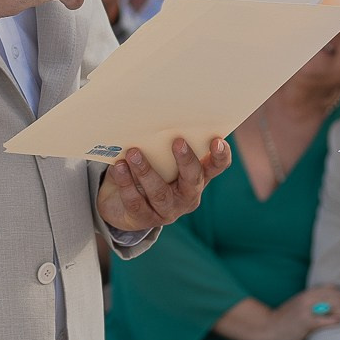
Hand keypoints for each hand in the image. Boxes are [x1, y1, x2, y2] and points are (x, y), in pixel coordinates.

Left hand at [96, 136, 230, 233]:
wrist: (119, 204)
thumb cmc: (147, 171)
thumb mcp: (159, 159)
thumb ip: (162, 146)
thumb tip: (152, 121)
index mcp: (197, 178)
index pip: (216, 167)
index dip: (220, 156)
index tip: (217, 141)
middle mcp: (187, 196)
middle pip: (192, 180)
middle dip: (186, 161)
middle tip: (177, 141)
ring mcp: (167, 211)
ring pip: (159, 193)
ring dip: (146, 171)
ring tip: (134, 153)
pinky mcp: (144, 218)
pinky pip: (135, 201)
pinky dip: (126, 183)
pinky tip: (119, 167)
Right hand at [224, 286, 339, 339]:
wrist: (266, 328)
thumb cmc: (285, 321)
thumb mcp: (300, 307)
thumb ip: (315, 305)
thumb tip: (334, 309)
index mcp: (308, 294)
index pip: (334, 291)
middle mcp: (308, 298)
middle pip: (336, 297)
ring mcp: (306, 309)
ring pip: (332, 306)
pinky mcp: (303, 322)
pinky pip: (321, 320)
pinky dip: (332, 320)